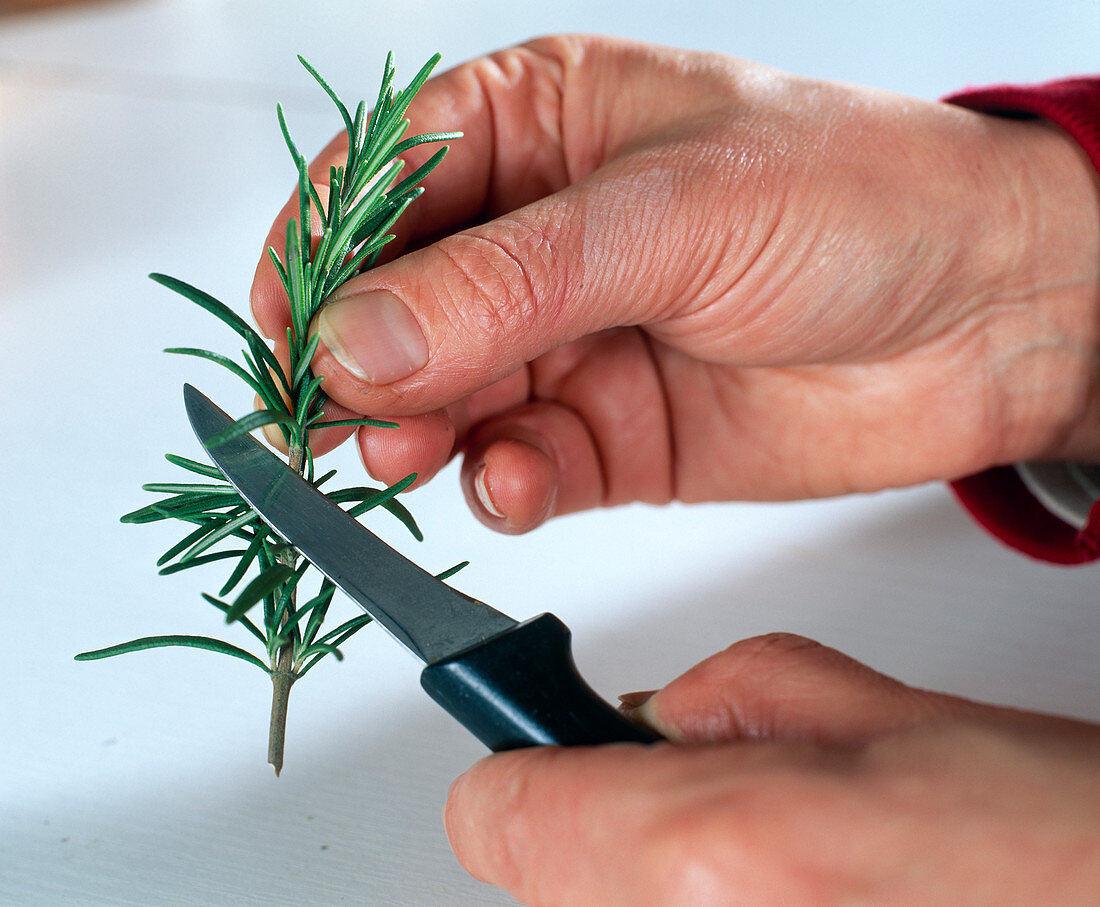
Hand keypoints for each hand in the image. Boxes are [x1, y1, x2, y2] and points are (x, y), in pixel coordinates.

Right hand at [251, 35, 1099, 531]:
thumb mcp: (671, 212)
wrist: (990, 315)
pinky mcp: (607, 434)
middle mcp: (540, 241)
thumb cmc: (861, 201)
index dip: (320, 260)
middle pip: (397, 308)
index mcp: (539, 129)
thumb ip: (506, 284)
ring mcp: (569, 343)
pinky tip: (517, 482)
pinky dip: (502, 486)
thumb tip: (358, 338)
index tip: (288, 333)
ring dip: (420, 435)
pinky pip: (517, 469)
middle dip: (361, 367)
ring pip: (446, 401)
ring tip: (420, 452)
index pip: (380, 187)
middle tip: (345, 417)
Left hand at [443, 634, 1099, 904]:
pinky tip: (788, 903)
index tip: (546, 742)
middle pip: (543, 879)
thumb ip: (723, 696)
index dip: (524, 763)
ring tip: (768, 870)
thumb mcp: (878, 712)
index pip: (498, 813)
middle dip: (600, 828)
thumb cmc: (1053, 846)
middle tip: (686, 807)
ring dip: (648, 890)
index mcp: (714, 852)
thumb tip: (644, 721)